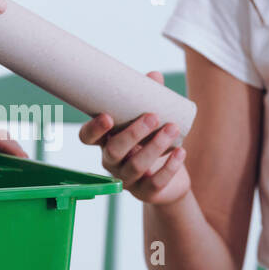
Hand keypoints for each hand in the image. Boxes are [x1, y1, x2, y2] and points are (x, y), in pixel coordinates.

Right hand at [78, 72, 190, 204]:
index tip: (107, 116)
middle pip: (114, 151)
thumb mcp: (149, 122)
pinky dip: (169, 167)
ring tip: (172, 128)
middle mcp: (112, 163)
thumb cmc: (152, 144)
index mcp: (106, 142)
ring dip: (155, 146)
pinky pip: (156, 182)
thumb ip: (149, 99)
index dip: (94, 129)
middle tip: (153, 117)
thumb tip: (154, 76)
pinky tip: (181, 152)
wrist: (169, 181)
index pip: (87, 138)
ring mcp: (128, 180)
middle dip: (133, 133)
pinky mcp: (146, 192)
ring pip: (136, 165)